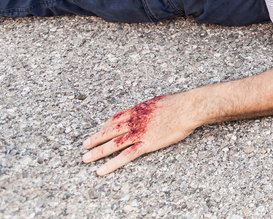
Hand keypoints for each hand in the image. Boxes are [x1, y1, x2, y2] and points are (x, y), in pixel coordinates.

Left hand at [82, 93, 200, 175]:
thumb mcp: (159, 101)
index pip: (117, 117)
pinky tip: (102, 170)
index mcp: (138, 109)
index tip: (100, 129)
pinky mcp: (146, 144)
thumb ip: (150, 107)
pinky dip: (112, 163)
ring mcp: (139, 133)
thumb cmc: (179, 103)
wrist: (188, 108)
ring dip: (98, 151)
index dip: (106, 125)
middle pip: (110, 131)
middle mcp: (135, 121)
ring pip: (113, 144)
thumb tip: (150, 108)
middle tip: (84, 145)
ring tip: (85, 159)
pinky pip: (126, 156)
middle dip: (96, 138)